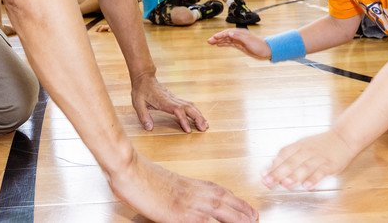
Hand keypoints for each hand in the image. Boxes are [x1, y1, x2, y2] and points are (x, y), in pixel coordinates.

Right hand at [108, 151, 256, 222]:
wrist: (130, 170)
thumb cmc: (144, 176)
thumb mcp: (168, 183)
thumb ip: (182, 191)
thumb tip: (187, 201)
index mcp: (193, 184)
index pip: (221, 193)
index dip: (237, 202)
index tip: (248, 209)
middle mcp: (196, 192)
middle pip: (226, 202)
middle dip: (243, 211)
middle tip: (256, 218)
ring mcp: (189, 203)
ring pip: (221, 211)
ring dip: (238, 217)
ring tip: (251, 222)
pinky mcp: (180, 214)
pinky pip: (203, 222)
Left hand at [131, 74, 207, 132]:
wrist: (144, 77)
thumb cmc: (141, 90)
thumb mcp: (137, 103)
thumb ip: (143, 116)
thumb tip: (149, 128)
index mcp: (163, 101)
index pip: (177, 110)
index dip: (184, 120)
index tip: (189, 130)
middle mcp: (172, 99)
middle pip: (188, 108)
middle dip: (197, 118)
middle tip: (204, 129)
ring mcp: (174, 98)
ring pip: (190, 106)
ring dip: (198, 115)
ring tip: (205, 125)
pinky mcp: (175, 99)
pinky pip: (187, 105)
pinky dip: (195, 112)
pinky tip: (199, 118)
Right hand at [207, 28, 271, 59]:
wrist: (266, 51)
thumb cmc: (259, 45)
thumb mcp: (248, 41)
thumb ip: (239, 37)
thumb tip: (229, 33)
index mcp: (240, 33)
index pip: (227, 33)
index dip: (220, 35)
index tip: (213, 38)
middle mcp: (238, 36)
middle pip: (225, 35)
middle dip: (217, 38)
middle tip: (209, 41)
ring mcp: (239, 41)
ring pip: (226, 40)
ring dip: (219, 41)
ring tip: (211, 43)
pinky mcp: (240, 45)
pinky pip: (230, 44)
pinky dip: (224, 44)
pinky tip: (219, 45)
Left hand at [262, 131, 356, 189]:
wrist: (343, 138)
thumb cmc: (320, 144)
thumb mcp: (303, 146)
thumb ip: (288, 156)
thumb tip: (270, 167)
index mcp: (298, 146)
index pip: (283, 154)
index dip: (273, 165)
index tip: (263, 176)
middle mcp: (307, 151)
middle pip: (291, 162)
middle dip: (279, 173)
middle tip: (269, 182)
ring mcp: (318, 158)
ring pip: (305, 167)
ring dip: (295, 176)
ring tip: (285, 184)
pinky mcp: (330, 165)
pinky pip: (321, 172)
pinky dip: (314, 178)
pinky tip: (307, 186)